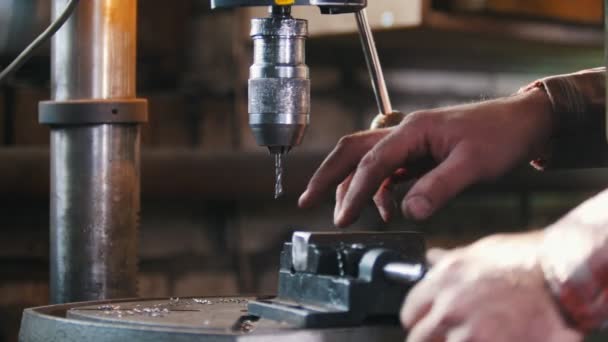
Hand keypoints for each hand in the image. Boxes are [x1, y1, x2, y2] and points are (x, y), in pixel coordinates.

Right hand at [298, 88, 552, 225]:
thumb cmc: (500, 135)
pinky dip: (379, 192)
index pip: (372, 162)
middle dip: (328, 176)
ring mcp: (410, 143)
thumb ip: (439, 188)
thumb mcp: (472, 165)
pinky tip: (385, 211)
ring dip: (352, 187)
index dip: (353, 191)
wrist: (522, 122)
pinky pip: (388, 172)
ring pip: (367, 162)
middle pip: (353, 151)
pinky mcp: (418, 153)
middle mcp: (405, 133)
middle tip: (307, 199)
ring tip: (344, 215)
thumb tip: (409, 212)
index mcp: (413, 131)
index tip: (342, 218)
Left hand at [401, 233, 581, 341]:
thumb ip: (450, 262)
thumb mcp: (479, 252)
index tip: (427, 322)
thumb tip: (431, 258)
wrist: (562, 279)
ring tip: (475, 334)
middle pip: (419, 338)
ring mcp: (468, 334)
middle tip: (452, 333)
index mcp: (442, 282)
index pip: (409, 313)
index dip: (418, 319)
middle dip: (432, 337)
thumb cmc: (525, 261)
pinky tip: (491, 338)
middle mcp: (449, 309)